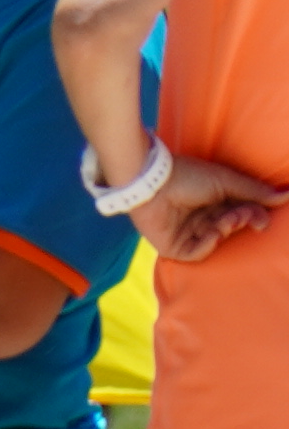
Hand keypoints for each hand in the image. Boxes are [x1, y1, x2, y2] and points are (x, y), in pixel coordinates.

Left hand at [143, 162, 278, 259]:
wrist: (152, 181)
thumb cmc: (187, 175)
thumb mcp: (227, 182)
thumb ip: (256, 192)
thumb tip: (288, 195)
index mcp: (213, 201)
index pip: (241, 213)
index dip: (254, 216)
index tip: (262, 217)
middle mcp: (201, 217)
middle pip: (232, 227)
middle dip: (241, 221)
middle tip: (241, 215)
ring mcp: (187, 233)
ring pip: (218, 239)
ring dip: (226, 229)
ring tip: (224, 219)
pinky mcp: (172, 247)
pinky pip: (198, 253)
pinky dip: (208, 244)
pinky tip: (212, 232)